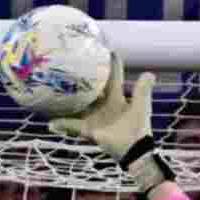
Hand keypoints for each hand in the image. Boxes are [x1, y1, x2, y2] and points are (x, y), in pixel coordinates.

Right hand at [48, 53, 163, 188]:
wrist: (134, 151)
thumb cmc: (139, 129)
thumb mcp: (140, 107)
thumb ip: (142, 91)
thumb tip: (149, 73)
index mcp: (116, 97)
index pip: (112, 77)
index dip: (110, 64)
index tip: (103, 48)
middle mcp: (103, 105)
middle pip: (90, 88)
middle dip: (81, 77)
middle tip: (69, 62)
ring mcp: (95, 117)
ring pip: (77, 105)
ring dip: (66, 99)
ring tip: (52, 88)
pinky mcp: (89, 129)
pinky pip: (73, 126)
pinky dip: (62, 125)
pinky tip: (49, 122)